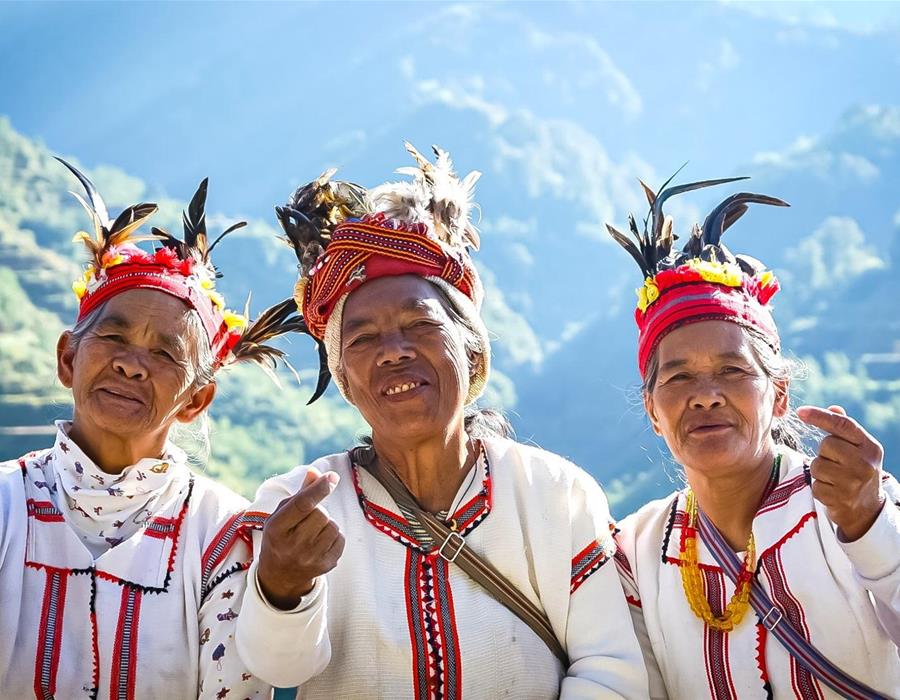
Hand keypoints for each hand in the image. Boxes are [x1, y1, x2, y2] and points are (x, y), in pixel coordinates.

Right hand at [257, 467, 344, 609]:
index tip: (332, 477)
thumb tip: (315, 471)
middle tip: (308, 519)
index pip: (302, 505)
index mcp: (276, 528)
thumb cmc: (281, 536)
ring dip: (327, 524)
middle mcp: (292, 546)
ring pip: (333, 525)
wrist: (280, 574)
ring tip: (313, 532)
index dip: (319, 489)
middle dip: (318, 510)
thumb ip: (301, 493)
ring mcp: (309, 558)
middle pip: (321, 514)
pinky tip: (320, 543)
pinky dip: (334, 536)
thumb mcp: (282, 514)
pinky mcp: (325, 566)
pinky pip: (341, 539)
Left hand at [798, 404, 885, 541]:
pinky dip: (819, 487)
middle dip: (825, 452)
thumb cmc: (857, 471)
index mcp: (870, 447)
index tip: (800, 411)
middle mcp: (865, 464)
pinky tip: (833, 491)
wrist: (867, 508)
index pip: (843, 425)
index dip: (820, 416)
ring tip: (835, 478)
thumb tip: (833, 408)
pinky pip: (815, 484)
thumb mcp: (858, 449)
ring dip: (820, 471)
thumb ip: (844, 429)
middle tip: (836, 463)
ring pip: (817, 465)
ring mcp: (853, 483)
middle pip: (826, 444)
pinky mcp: (840, 498)